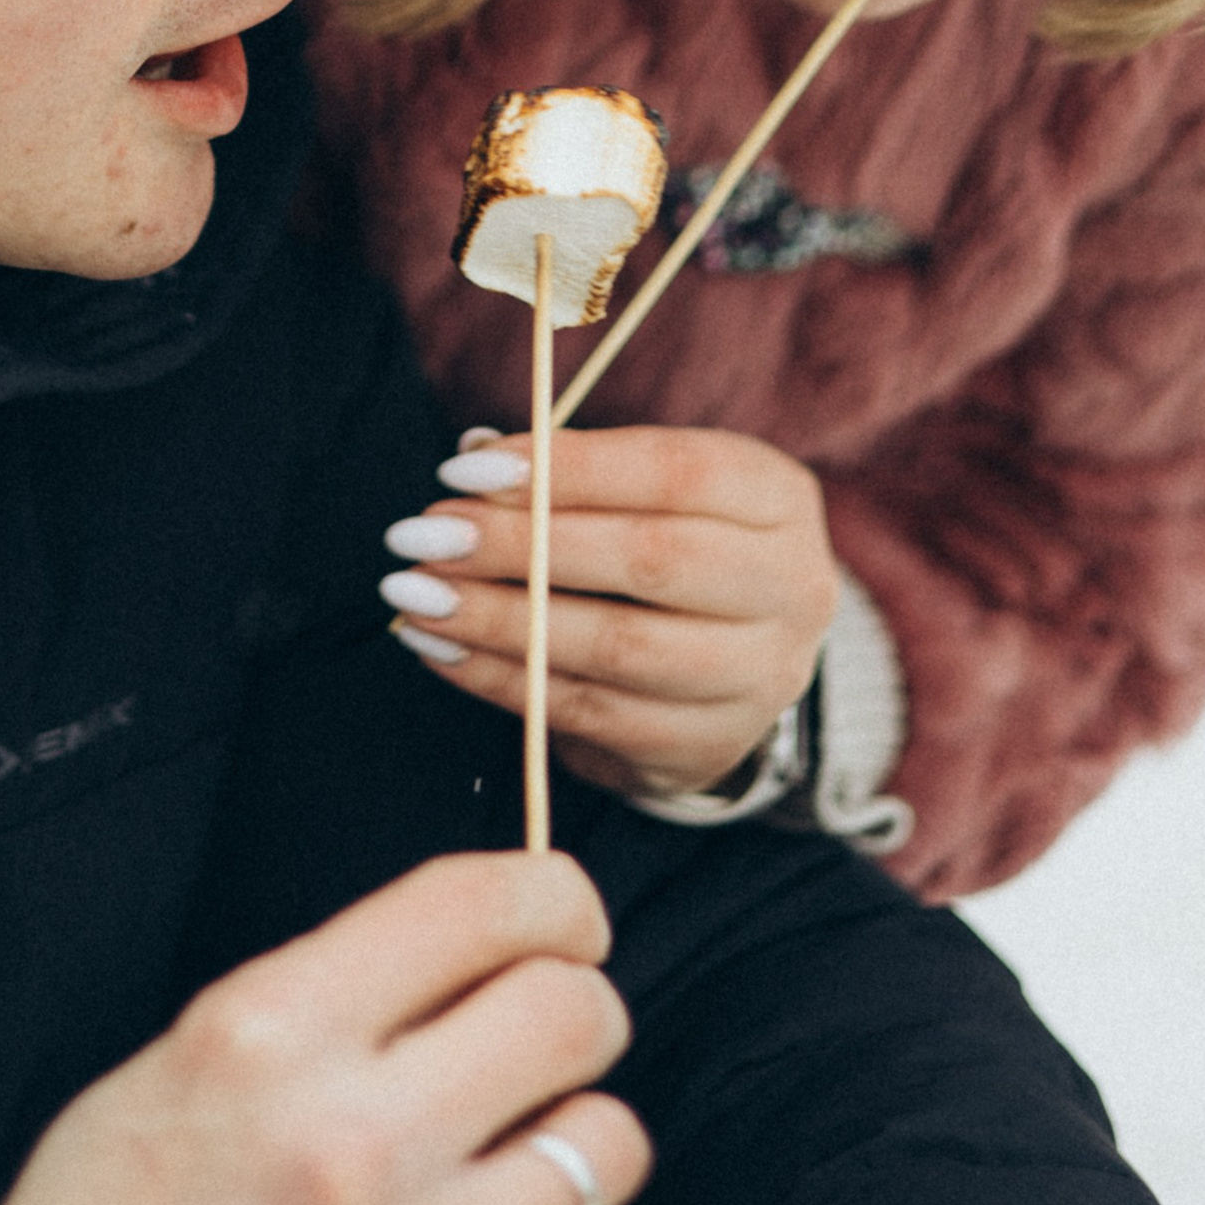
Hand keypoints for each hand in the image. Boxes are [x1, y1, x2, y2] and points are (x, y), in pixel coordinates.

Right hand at [0, 850, 650, 1204]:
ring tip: (497, 1172)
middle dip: (573, 1011)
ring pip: (603, 1144)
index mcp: (267, 1037)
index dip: (550, 896)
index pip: (476, 906)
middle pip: (572, 1013)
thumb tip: (460, 962)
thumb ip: (319, 1005)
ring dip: (563, 1145)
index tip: (562, 918)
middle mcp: (351, 1143)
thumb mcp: (169, 1075)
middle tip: (547, 1042)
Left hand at [380, 426, 838, 804]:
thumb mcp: (648, 488)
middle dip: (521, 545)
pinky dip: (503, 679)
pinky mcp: (707, 745)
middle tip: (423, 535)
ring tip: (414, 596)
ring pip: (618, 647)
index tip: (462, 470)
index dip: (566, 468)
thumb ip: (570, 470)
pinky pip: (590, 714)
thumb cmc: (671, 543)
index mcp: (777, 497)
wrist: (737, 660)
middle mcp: (790, 587)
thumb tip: (472, 459)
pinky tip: (440, 647)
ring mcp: (759, 677)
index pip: (674, 471)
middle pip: (650, 560)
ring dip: (500, 620)